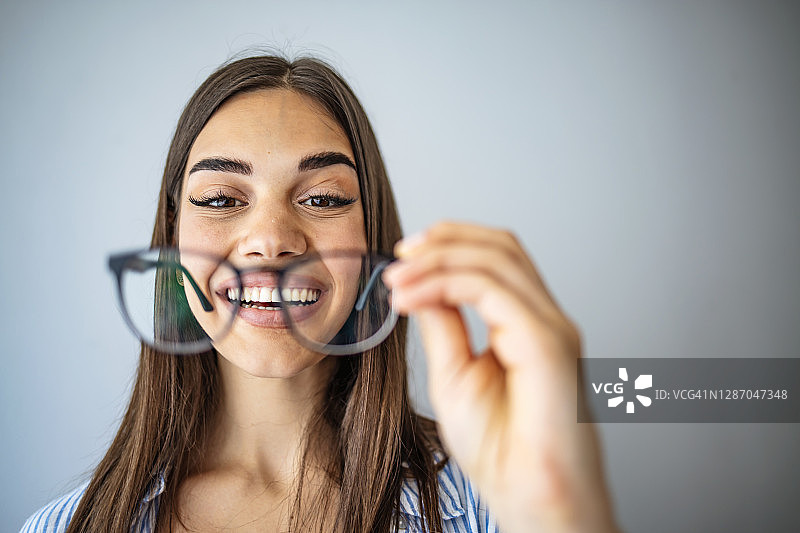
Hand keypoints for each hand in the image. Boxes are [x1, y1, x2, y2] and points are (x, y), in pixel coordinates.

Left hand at [382, 222, 618, 532]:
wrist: (530, 496)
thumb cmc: (500, 449)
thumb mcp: (454, 373)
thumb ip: (444, 325)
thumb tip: (423, 286)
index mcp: (527, 325)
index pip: (496, 259)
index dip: (450, 245)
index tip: (403, 258)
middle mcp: (544, 319)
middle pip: (501, 246)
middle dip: (445, 239)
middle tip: (399, 253)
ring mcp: (550, 326)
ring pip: (498, 258)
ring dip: (440, 256)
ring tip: (398, 275)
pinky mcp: (546, 341)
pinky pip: (491, 290)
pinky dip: (445, 282)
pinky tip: (411, 296)